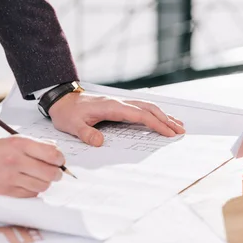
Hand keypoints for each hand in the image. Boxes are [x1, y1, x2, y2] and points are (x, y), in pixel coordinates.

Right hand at [0, 136, 64, 197]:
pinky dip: (32, 190)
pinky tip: (26, 184)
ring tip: (38, 178)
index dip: (60, 159)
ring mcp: (11, 179)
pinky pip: (31, 195)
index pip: (52, 154)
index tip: (59, 161)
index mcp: (19, 145)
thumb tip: (55, 152)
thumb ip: (35, 145)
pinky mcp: (7, 192)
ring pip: (43, 186)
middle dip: (56, 173)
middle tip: (53, 172)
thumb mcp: (12, 140)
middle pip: (50, 173)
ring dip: (44, 183)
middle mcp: (16, 161)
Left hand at [48, 92, 184, 146]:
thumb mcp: (73, 126)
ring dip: (163, 115)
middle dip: (166, 120)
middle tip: (181, 131)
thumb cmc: (68, 113)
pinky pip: (140, 107)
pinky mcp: (118, 106)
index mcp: (112, 107)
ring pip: (147, 106)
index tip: (169, 133)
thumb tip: (99, 142)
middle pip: (148, 109)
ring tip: (178, 125)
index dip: (156, 124)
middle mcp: (119, 102)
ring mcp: (119, 102)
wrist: (61, 100)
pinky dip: (153, 113)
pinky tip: (160, 118)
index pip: (139, 115)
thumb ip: (86, 134)